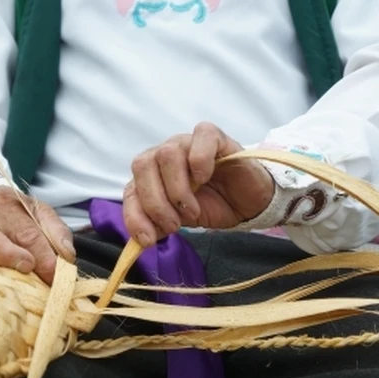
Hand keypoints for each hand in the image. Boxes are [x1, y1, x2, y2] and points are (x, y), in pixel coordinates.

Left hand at [123, 122, 274, 246]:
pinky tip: (205, 178)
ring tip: (192, 209)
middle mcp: (164, 154)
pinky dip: (199, 160)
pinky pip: (200, 137)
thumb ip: (157, 226)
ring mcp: (188, 142)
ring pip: (167, 153)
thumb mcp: (180, 220)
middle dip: (155, 203)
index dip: (135, 215)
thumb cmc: (212, 206)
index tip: (148, 240)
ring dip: (177, 188)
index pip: (131, 189)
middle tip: (175, 224)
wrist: (247, 203)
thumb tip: (139, 240)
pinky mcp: (214, 137)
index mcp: (151, 174)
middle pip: (142, 165)